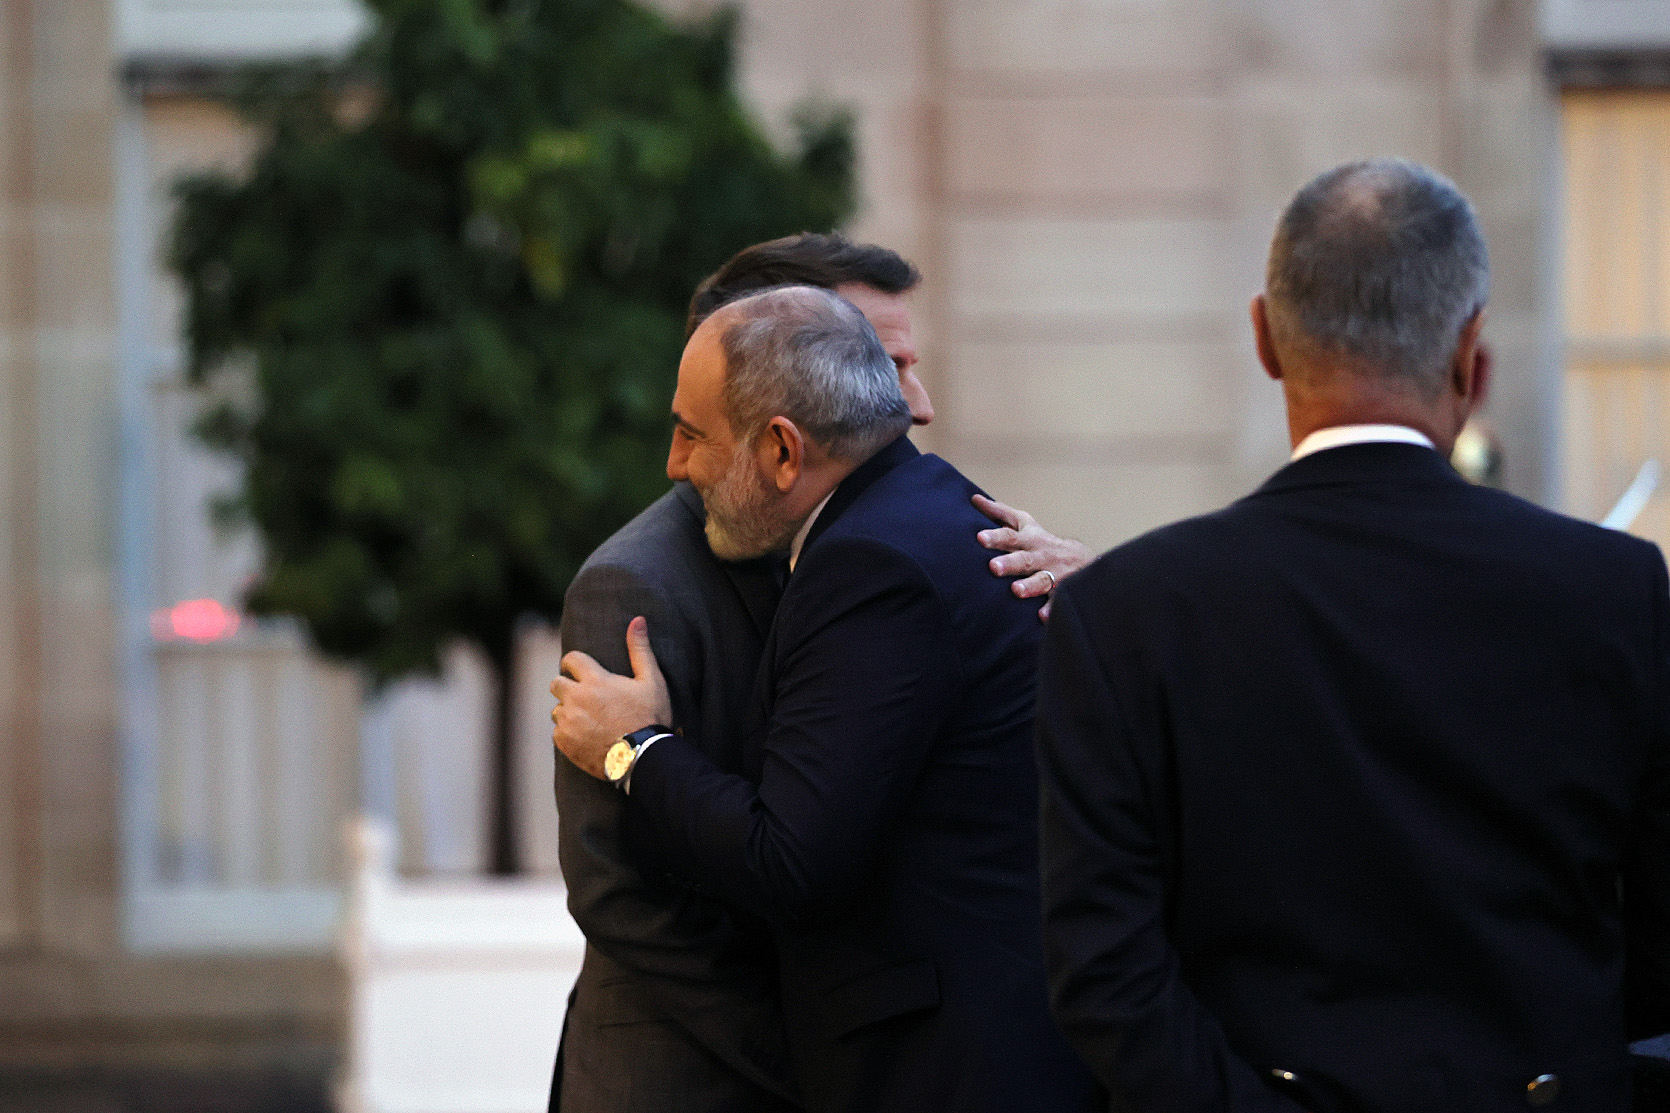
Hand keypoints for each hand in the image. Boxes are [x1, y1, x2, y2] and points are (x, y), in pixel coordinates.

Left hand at [550, 616, 672, 779]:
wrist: (643, 757)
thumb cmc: (650, 717)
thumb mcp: (651, 681)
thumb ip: (640, 649)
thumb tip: (637, 619)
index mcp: (595, 680)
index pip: (571, 660)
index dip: (574, 663)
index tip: (580, 670)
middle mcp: (576, 698)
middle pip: (556, 684)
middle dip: (567, 687)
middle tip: (585, 697)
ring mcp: (568, 721)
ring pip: (557, 710)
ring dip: (568, 712)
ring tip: (589, 720)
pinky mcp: (565, 743)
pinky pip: (557, 732)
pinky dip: (568, 733)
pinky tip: (587, 736)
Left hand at [972, 493, 1091, 620]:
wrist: (1081, 560)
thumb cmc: (1043, 542)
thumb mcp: (1024, 524)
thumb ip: (1000, 513)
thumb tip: (974, 499)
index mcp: (1029, 541)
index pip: (1010, 537)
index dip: (996, 537)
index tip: (980, 538)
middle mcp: (1040, 557)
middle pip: (1023, 559)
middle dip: (1009, 563)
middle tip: (993, 567)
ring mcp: (1052, 574)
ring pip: (1040, 580)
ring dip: (1029, 586)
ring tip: (1016, 590)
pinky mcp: (1061, 592)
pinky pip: (1056, 602)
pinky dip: (1051, 609)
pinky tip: (1042, 616)